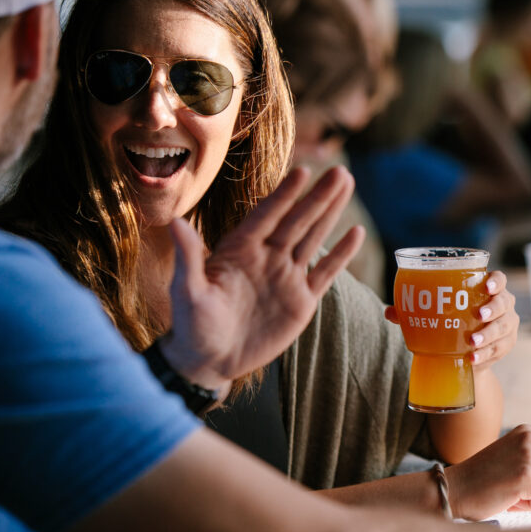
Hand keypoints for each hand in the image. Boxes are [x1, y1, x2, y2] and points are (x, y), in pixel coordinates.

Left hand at [160, 166, 363, 388]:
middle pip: (297, 221)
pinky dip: (341, 254)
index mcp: (240, 249)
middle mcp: (266, 256)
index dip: (284, 195)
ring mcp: (286, 276)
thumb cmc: (192, 324)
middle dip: (318, 197)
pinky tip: (356, 233)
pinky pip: (325, 273)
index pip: (267, 216)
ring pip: (314, 238)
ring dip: (331, 212)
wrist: (210, 359)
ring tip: (348, 185)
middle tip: (339, 171)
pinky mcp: (301, 300)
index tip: (302, 172)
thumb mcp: (187, 291)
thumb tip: (173, 221)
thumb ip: (188, 256)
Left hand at [383, 270, 517, 368]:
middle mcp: (502, 306)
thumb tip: (389, 311)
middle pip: (505, 302)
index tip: (487, 286)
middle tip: (479, 316)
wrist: (464, 357)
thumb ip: (413, 312)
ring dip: (488, 335)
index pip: (499, 279)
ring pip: (503, 328)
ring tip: (472, 342)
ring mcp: (506, 326)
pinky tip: (472, 358)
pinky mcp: (505, 346)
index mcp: (486, 290)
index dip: (497, 281)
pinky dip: (485, 354)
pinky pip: (498, 349)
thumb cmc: (450, 324)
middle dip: (493, 309)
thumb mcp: (434, 316)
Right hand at [444, 424, 530, 519]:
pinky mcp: (526, 476)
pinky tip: (511, 500)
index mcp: (528, 433)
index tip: (524, 485)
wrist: (454, 491)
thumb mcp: (513, 459)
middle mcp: (530, 439)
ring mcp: (529, 456)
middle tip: (520, 493)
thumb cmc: (483, 482)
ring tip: (511, 495)